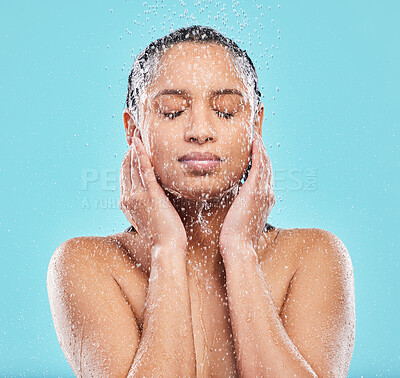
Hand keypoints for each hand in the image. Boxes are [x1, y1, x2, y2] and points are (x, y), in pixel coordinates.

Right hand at [119, 134, 187, 253]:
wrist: (165, 248)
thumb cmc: (161, 235)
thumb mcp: (147, 216)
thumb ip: (144, 203)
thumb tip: (149, 193)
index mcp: (126, 202)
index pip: (124, 174)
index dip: (127, 158)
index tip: (132, 145)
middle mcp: (128, 197)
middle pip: (126, 167)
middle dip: (130, 148)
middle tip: (134, 132)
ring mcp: (137, 196)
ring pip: (133, 165)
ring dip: (135, 146)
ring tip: (137, 131)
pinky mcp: (150, 195)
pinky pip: (144, 170)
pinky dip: (141, 154)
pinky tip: (139, 143)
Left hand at [219, 132, 275, 252]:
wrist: (239, 248)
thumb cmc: (235, 236)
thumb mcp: (240, 217)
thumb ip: (241, 205)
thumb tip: (234, 198)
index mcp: (265, 200)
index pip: (264, 175)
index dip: (261, 160)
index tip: (255, 149)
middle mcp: (268, 194)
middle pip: (267, 166)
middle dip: (262, 150)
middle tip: (257, 135)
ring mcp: (264, 191)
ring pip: (265, 163)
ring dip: (261, 147)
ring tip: (256, 133)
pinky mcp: (256, 190)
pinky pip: (259, 165)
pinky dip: (258, 152)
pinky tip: (255, 141)